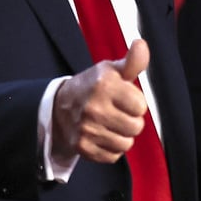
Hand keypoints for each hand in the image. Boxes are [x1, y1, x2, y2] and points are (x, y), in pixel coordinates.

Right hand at [51, 39, 149, 163]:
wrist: (60, 106)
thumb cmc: (92, 86)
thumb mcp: (110, 70)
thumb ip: (132, 61)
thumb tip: (141, 44)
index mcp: (103, 85)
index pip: (140, 107)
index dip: (134, 103)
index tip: (123, 98)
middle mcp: (93, 107)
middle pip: (135, 127)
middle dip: (130, 120)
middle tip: (116, 112)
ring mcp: (87, 128)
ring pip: (125, 144)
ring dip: (120, 135)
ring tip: (108, 124)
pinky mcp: (82, 147)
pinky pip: (112, 156)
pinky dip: (109, 148)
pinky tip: (100, 135)